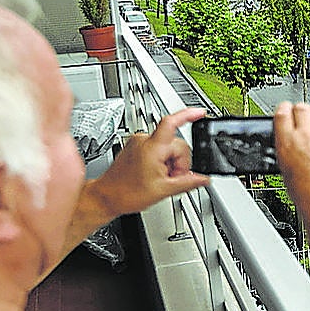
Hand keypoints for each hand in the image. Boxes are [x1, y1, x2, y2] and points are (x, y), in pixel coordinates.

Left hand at [86, 107, 210, 218]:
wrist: (106, 197)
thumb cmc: (126, 193)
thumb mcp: (163, 190)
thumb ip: (187, 182)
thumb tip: (203, 179)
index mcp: (152, 148)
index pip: (172, 123)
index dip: (188, 115)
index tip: (200, 113)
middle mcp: (144, 140)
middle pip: (176, 143)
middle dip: (179, 162)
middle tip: (171, 178)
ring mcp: (138, 142)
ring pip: (167, 147)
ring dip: (170, 163)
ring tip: (161, 178)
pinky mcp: (135, 147)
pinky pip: (157, 149)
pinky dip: (161, 161)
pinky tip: (156, 174)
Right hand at [273, 101, 309, 218]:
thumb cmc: (305, 194)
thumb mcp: (285, 171)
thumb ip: (288, 152)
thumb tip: (292, 146)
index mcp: (287, 141)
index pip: (283, 113)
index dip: (285, 109)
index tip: (287, 110)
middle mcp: (306, 135)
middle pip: (303, 109)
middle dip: (303, 112)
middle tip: (306, 121)